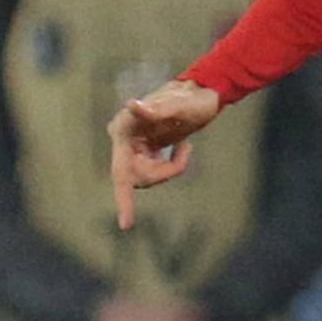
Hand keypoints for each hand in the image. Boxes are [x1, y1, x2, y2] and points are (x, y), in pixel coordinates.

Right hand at [109, 77, 219, 229]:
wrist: (200, 94)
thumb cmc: (192, 97)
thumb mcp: (179, 103)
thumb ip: (155, 108)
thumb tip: (131, 105)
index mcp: (123, 127)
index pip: (120, 169)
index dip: (123, 200)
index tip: (126, 226)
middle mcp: (122, 139)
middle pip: (137, 178)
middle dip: (164, 172)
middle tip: (187, 148)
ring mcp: (131, 147)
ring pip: (147, 177)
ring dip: (169, 169)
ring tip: (185, 146)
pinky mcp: (141, 152)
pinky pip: (154, 173)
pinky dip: (171, 166)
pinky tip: (181, 147)